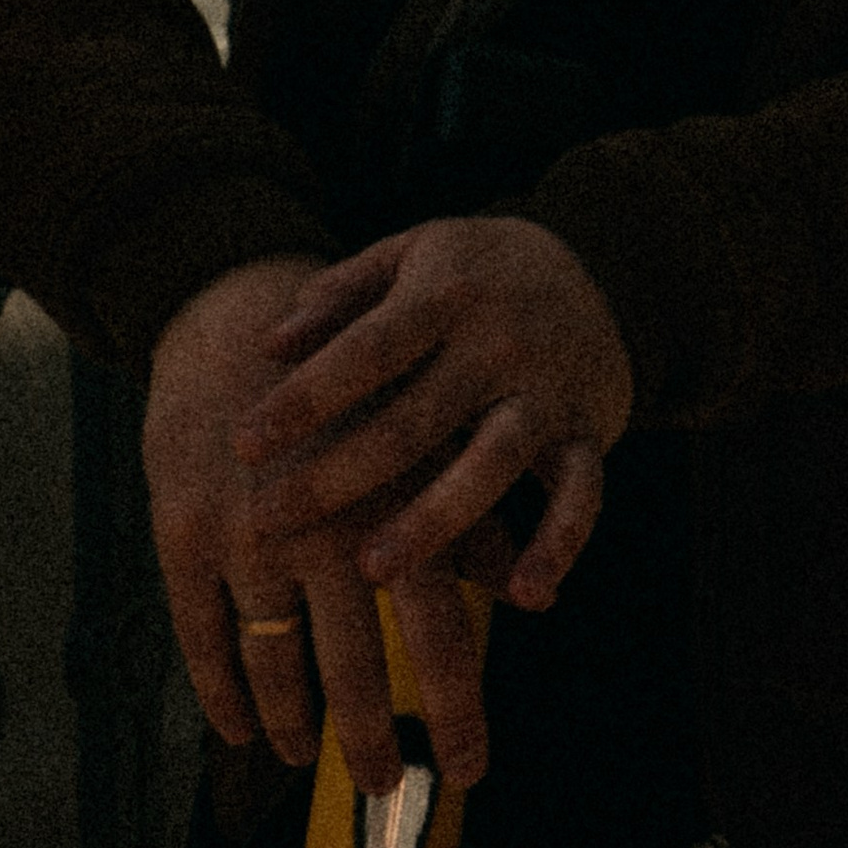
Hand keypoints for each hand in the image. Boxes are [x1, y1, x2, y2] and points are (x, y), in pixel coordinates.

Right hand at [145, 255, 491, 793]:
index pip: (438, 627)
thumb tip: (532, 590)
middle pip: (352, 665)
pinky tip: (238, 729)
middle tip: (387, 793)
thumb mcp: (422, 428)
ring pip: (275, 661)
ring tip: (304, 759)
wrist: (232, 307)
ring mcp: (246, 532)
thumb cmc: (350, 375)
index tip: (470, 771)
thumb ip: (472, 516)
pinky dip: (221, 692)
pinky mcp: (181, 532)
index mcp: (395, 498)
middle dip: (371, 742)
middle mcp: (325, 522)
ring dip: (293, 723)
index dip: (456, 707)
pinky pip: (200, 637)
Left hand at [232, 216, 631, 613]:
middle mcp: (498, 341)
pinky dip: (559, 542)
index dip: (306, 398)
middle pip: (414, 418)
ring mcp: (546, 389)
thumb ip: (343, 294)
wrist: (604, 262)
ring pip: (492, 460)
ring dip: (433, 519)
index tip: (242, 444)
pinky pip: (580, 492)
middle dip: (338, 477)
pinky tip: (524, 593)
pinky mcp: (587, 430)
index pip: (367, 349)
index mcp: (446, 293)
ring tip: (372, 569)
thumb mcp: (411, 254)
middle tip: (268, 523)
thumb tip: (271, 345)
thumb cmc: (477, 269)